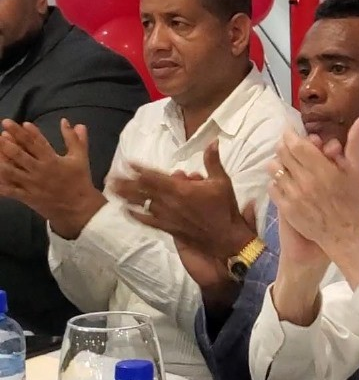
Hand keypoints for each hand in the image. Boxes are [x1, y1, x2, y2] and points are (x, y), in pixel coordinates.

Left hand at [0, 118, 104, 237]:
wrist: (79, 208)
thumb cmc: (79, 181)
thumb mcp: (80, 158)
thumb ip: (74, 139)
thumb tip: (68, 122)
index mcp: (53, 161)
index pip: (38, 143)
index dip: (28, 133)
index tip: (20, 123)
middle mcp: (39, 171)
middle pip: (20, 155)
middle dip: (8, 143)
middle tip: (1, 133)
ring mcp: (31, 184)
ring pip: (11, 171)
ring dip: (1, 160)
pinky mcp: (26, 196)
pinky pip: (9, 190)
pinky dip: (0, 183)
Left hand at [113, 141, 256, 259]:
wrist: (226, 238)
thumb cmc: (225, 209)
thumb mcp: (222, 182)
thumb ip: (213, 161)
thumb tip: (213, 141)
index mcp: (181, 189)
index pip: (155, 176)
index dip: (140, 169)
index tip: (127, 162)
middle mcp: (170, 202)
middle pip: (143, 189)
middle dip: (126, 182)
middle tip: (111, 176)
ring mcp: (167, 216)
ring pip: (142, 204)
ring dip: (126, 196)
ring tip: (112, 190)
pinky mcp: (168, 228)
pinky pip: (148, 221)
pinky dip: (136, 216)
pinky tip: (126, 211)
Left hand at [269, 118, 358, 252]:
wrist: (342, 234)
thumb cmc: (351, 203)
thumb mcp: (355, 173)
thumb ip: (354, 145)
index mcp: (323, 170)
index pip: (296, 144)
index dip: (290, 134)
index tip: (291, 132)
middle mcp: (306, 181)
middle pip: (282, 153)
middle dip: (284, 146)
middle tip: (289, 146)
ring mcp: (293, 195)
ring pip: (273, 168)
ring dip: (278, 163)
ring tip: (287, 165)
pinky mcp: (285, 208)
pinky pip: (272, 187)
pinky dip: (277, 182)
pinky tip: (287, 183)